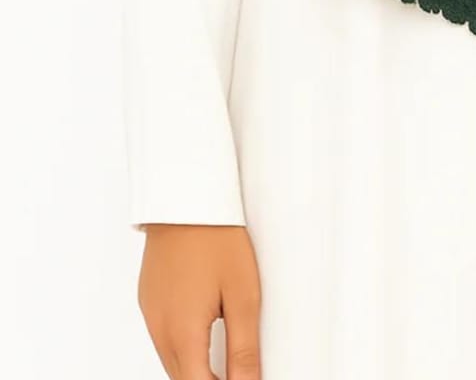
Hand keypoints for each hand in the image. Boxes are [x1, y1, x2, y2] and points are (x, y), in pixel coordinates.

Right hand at [136, 222, 261, 378]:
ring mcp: (150, 314)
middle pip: (182, 379)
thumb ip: (244, 349)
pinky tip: (204, 333)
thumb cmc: (217, 237)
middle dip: (208, 379)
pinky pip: (163, 338)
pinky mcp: (149, 299)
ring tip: (224, 360)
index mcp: (182, 334)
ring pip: (171, 361)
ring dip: (195, 367)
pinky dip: (183, 346)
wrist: (186, 195)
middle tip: (237, 371)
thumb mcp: (243, 295)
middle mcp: (159, 329)